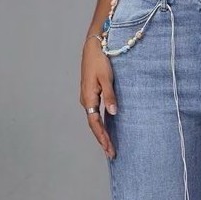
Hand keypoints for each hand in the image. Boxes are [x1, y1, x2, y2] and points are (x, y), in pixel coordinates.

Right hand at [80, 37, 116, 159]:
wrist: (94, 45)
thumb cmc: (100, 59)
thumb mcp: (107, 78)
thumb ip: (110, 96)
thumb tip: (113, 113)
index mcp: (88, 98)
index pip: (95, 123)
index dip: (102, 137)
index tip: (109, 149)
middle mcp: (86, 100)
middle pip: (94, 125)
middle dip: (102, 140)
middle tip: (111, 154)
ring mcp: (88, 97)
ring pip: (94, 120)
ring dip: (102, 134)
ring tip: (109, 146)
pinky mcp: (92, 93)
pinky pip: (96, 113)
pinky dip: (101, 124)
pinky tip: (107, 130)